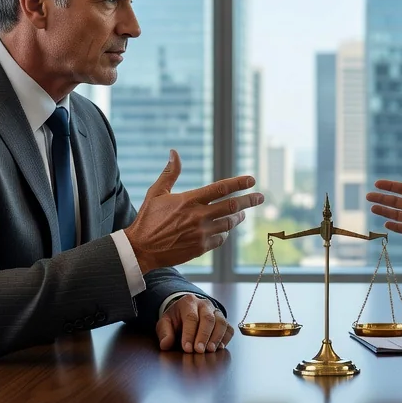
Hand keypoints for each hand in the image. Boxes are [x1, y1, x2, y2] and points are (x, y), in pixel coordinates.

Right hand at [124, 149, 263, 271]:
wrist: (141, 250)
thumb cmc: (148, 219)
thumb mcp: (157, 192)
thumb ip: (170, 173)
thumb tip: (175, 152)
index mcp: (189, 200)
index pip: (221, 189)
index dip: (238, 183)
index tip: (252, 180)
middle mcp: (198, 217)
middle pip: (232, 206)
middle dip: (249, 200)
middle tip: (260, 197)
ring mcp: (201, 234)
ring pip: (228, 223)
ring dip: (237, 217)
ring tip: (242, 213)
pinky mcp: (200, 248)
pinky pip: (220, 239)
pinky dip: (225, 233)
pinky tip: (224, 229)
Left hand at [155, 294, 233, 353]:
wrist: (186, 311)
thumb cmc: (176, 319)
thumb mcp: (165, 322)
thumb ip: (164, 333)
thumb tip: (165, 344)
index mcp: (189, 302)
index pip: (191, 317)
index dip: (190, 333)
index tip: (187, 348)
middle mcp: (205, 305)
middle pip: (208, 319)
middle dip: (204, 336)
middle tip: (199, 350)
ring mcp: (216, 312)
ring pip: (221, 322)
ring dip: (216, 338)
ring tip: (210, 350)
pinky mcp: (224, 320)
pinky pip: (229, 328)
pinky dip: (226, 338)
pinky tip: (219, 347)